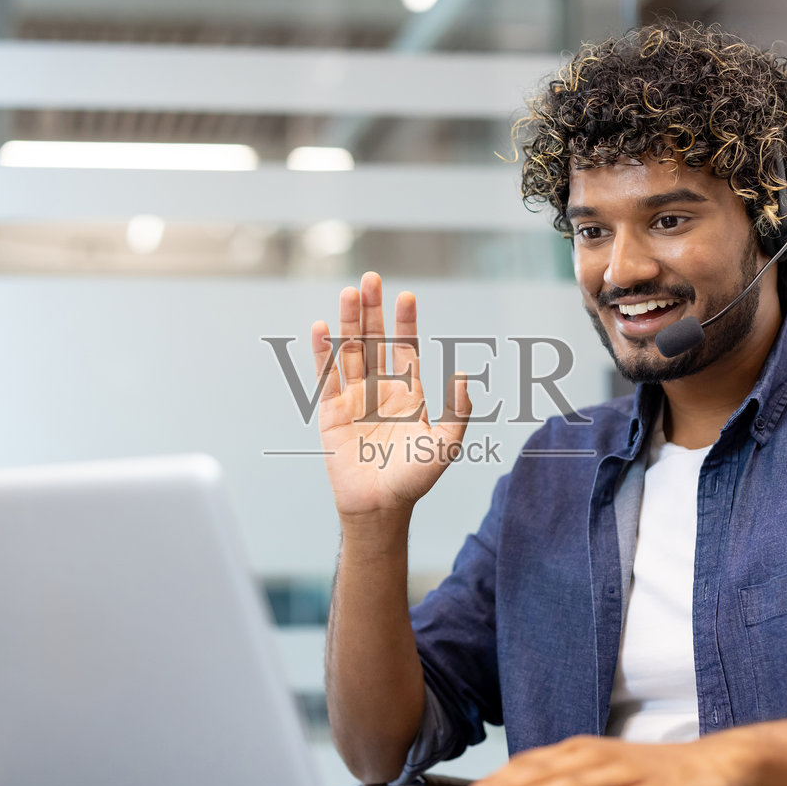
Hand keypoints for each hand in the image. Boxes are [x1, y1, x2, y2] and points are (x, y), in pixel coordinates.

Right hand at [311, 272, 470, 519]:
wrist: (380, 506)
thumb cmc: (415, 478)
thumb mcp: (446, 444)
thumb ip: (458, 411)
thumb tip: (465, 376)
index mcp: (409, 393)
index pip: (405, 348)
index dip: (405, 322)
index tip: (406, 296)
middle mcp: (381, 389)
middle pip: (375, 340)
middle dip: (373, 310)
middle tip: (370, 279)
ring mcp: (354, 398)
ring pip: (350, 351)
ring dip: (348, 322)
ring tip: (348, 293)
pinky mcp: (331, 412)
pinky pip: (326, 376)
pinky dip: (323, 352)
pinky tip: (322, 328)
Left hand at [456, 734, 755, 785]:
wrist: (715, 763)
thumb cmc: (652, 772)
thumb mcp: (601, 772)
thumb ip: (563, 783)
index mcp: (580, 751)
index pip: (530, 763)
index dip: (496, 780)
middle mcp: (598, 757)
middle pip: (545, 772)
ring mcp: (626, 773)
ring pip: (577, 785)